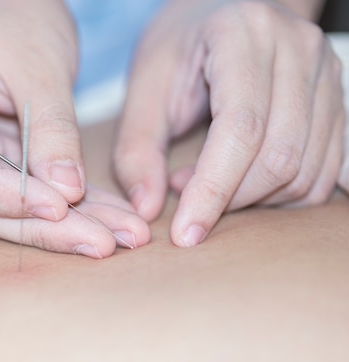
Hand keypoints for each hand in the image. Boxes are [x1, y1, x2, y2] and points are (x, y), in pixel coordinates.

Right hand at [0, 0, 149, 256]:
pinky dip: (57, 210)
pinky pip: (10, 196)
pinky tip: (103, 222)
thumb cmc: (13, 13)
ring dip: (56, 227)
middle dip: (39, 225)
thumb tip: (68, 194)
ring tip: (116, 236)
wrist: (3, 5)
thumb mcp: (39, 63)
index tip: (60, 206)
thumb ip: (51, 128)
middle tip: (104, 242)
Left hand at [114, 0, 344, 246]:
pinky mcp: (337, 99)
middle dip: (231, 199)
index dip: (213, 190)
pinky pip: (328, 169)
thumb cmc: (177, 50)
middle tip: (183, 193)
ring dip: (256, 201)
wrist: (219, 13)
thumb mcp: (144, 89)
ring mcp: (327, 73)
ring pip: (308, 170)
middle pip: (280, 156)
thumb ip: (137, 149)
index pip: (240, 129)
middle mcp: (298, 48)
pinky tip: (247, 187)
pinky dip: (287, 195)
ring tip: (210, 183)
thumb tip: (146, 210)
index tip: (186, 234)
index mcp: (242, 34)